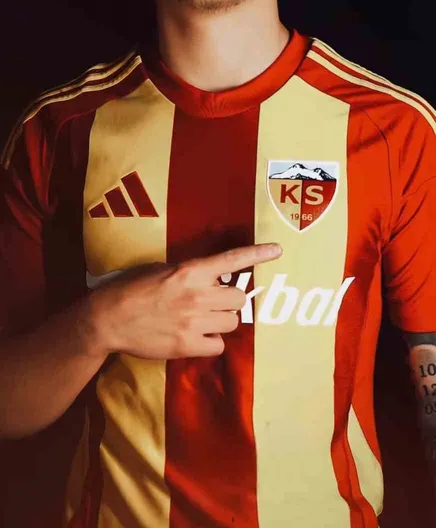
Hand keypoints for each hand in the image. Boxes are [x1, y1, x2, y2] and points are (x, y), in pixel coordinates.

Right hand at [88, 243, 281, 359]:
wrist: (110, 318)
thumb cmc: (134, 288)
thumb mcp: (164, 269)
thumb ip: (192, 273)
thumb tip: (215, 278)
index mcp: (190, 271)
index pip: (232, 260)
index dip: (258, 254)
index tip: (277, 250)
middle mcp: (197, 295)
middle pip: (238, 297)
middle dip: (229, 299)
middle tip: (213, 301)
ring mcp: (194, 322)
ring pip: (233, 321)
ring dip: (223, 320)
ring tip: (203, 319)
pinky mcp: (188, 346)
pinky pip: (219, 345)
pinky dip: (212, 341)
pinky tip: (197, 336)